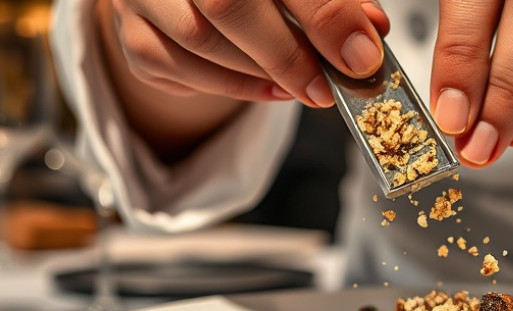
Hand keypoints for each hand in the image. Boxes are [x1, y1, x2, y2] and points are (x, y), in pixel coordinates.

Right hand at [102, 0, 389, 106]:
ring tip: (303, 87)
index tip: (363, 56)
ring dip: (260, 76)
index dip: (325, 13)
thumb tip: (369, 37)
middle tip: (328, 88)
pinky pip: (171, 70)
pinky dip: (230, 87)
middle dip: (287, 56)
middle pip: (226, 5)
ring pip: (197, 43)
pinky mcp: (131, 31)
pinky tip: (269, 88)